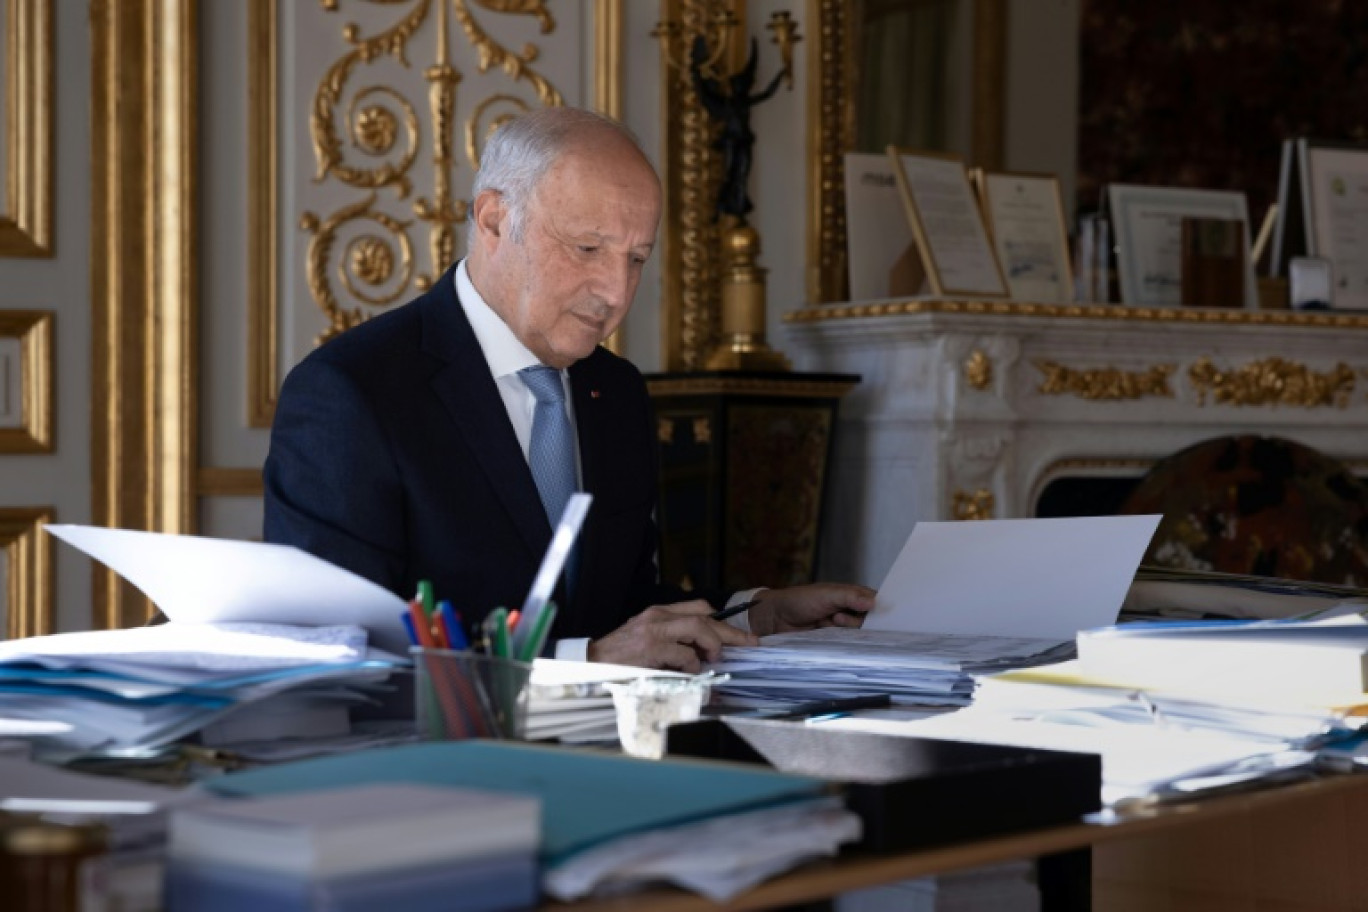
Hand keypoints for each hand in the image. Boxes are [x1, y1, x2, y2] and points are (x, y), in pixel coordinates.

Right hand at [588, 600, 759, 671]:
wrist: (593, 661)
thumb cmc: (621, 654)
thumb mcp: (647, 637)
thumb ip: (672, 638)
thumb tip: (702, 650)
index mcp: (659, 612)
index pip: (698, 607)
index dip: (721, 620)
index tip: (738, 633)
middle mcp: (658, 616)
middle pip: (704, 616)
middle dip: (730, 632)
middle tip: (749, 644)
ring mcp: (655, 630)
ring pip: (698, 627)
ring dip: (712, 644)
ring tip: (714, 657)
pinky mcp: (651, 647)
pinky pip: (684, 653)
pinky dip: (692, 663)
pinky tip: (689, 670)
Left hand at [746, 583, 876, 636]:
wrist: (775, 618)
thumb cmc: (799, 600)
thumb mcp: (826, 594)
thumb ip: (849, 596)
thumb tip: (873, 603)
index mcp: (851, 596)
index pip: (875, 603)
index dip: (881, 609)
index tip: (885, 616)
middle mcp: (850, 613)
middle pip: (870, 622)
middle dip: (861, 621)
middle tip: (839, 617)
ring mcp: (842, 629)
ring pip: (859, 635)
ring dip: (848, 630)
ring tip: (831, 621)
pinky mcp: (834, 643)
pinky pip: (847, 646)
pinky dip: (844, 644)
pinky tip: (836, 639)